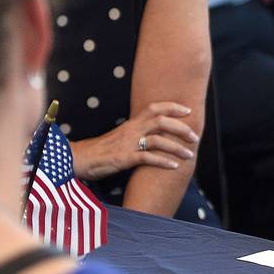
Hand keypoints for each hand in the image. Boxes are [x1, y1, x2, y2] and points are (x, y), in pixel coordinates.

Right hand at [69, 101, 198, 179]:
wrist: (79, 158)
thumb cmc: (101, 149)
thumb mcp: (121, 136)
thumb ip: (137, 133)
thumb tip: (155, 134)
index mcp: (131, 123)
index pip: (154, 108)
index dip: (172, 107)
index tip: (188, 110)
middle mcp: (131, 130)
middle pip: (161, 121)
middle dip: (181, 128)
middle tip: (194, 136)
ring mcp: (127, 144)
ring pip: (157, 140)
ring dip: (176, 147)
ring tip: (189, 154)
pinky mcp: (123, 159)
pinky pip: (147, 158)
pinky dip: (163, 161)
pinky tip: (174, 166)